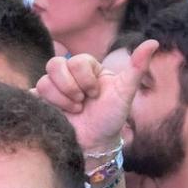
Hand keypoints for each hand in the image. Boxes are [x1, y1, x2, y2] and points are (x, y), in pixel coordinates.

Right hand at [36, 37, 157, 153]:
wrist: (95, 145)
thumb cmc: (111, 118)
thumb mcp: (126, 92)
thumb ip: (137, 67)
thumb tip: (154, 42)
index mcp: (87, 68)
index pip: (76, 60)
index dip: (85, 79)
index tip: (95, 95)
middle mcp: (68, 75)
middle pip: (55, 64)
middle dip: (71, 88)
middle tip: (82, 103)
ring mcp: (53, 89)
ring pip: (44, 80)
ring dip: (61, 100)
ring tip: (74, 111)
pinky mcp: (41, 102)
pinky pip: (34, 93)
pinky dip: (47, 103)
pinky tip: (59, 113)